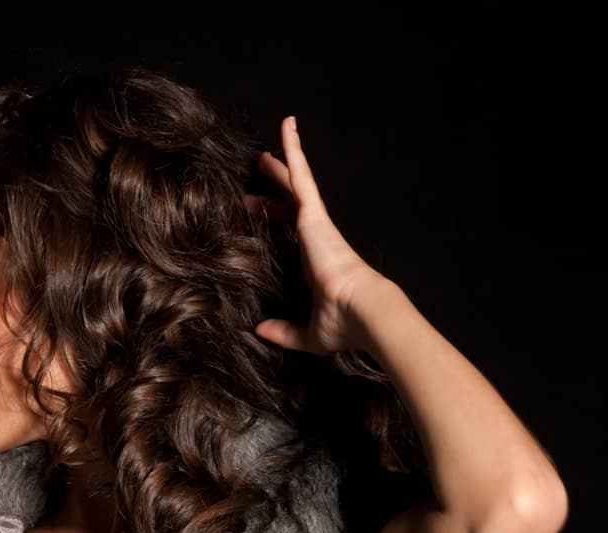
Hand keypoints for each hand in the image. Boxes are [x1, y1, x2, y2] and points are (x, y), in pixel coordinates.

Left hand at [246, 116, 388, 355]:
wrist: (359, 309)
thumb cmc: (340, 323)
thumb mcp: (305, 332)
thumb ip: (283, 331)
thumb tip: (259, 330)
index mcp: (313, 264)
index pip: (290, 239)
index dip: (274, 230)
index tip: (259, 226)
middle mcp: (315, 239)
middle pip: (289, 210)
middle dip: (269, 200)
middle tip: (248, 193)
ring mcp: (315, 223)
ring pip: (294, 186)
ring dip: (279, 168)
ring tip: (261, 155)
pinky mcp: (314, 213)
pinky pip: (300, 174)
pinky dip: (293, 150)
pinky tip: (287, 125)